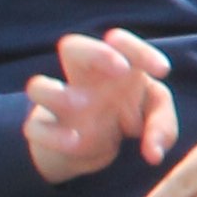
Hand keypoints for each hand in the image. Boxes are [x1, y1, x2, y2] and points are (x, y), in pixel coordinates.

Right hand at [23, 28, 175, 184]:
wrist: (89, 146)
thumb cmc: (126, 118)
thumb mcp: (154, 118)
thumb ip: (162, 127)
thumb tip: (153, 154)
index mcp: (110, 67)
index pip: (118, 42)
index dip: (139, 50)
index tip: (162, 70)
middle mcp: (81, 80)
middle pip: (71, 46)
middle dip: (96, 53)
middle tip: (122, 70)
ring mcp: (58, 104)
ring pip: (38, 87)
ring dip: (60, 96)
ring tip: (86, 106)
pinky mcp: (44, 130)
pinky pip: (34, 128)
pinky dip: (54, 136)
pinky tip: (78, 142)